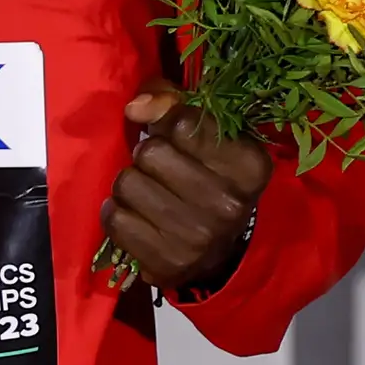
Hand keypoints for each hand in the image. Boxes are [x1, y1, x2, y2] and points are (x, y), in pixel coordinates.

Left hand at [106, 86, 268, 293]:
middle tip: (160, 171)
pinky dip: (117, 214)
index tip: (175, 138)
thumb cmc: (205, 179)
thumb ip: (171, 103)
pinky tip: (137, 217)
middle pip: (149, 152)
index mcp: (249, 165)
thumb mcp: (203, 136)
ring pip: (127, 183)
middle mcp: (229, 202)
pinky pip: (115, 219)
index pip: (183, 122)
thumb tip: (135, 107)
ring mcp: (200, 236)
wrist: (216, 254)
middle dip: (146, 158)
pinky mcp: (169, 262)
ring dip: (129, 186)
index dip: (168, 125)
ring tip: (148, 195)